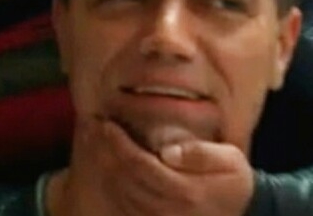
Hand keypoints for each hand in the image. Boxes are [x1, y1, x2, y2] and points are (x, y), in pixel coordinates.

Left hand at [72, 117, 253, 215]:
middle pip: (126, 180)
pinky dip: (111, 184)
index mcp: (187, 191)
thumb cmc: (233, 180)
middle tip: (92, 128)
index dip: (120, 145)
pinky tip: (105, 164)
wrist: (241, 211)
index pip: (141, 165)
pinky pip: (126, 207)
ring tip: (93, 141)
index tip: (106, 125)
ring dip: (104, 166)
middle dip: (105, 152)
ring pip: (122, 195)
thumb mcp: (231, 161)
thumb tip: (169, 151)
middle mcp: (170, 209)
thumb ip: (202, 154)